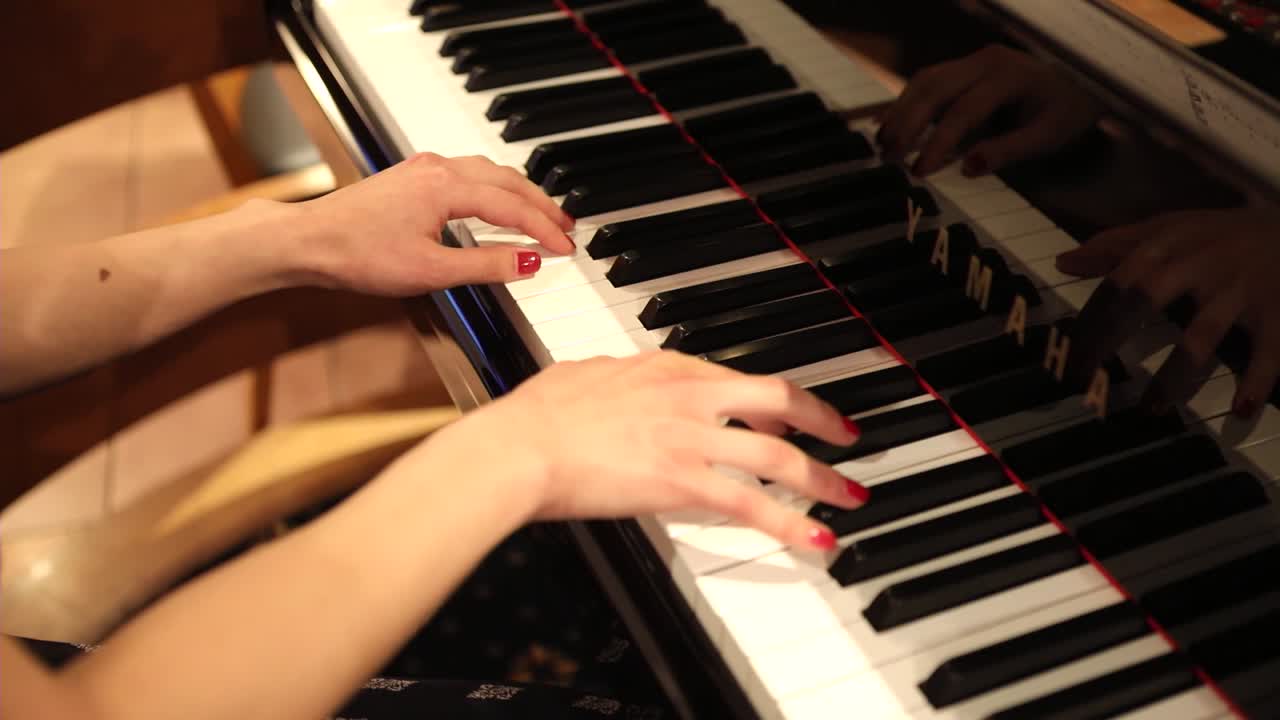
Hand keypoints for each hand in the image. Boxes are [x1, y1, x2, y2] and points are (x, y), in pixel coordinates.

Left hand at [297, 153, 574, 293]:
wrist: (307, 241)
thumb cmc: (357, 254)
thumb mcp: (430, 270)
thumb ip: (485, 265)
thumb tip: (528, 262)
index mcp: (446, 187)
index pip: (512, 206)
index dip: (543, 229)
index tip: (566, 249)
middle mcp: (439, 168)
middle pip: (507, 181)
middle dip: (541, 205)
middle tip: (567, 228)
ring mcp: (424, 168)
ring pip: (489, 172)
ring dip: (520, 193)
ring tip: (543, 214)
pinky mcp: (413, 176)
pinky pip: (469, 173)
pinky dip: (495, 188)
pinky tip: (498, 202)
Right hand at [444, 352, 868, 549]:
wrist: (521, 446)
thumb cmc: (537, 415)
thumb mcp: (584, 375)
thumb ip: (615, 377)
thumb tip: (617, 380)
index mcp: (665, 368)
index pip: (738, 376)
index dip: (772, 395)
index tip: (790, 409)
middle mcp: (689, 396)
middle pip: (778, 400)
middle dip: (822, 420)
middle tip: (846, 436)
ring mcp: (691, 438)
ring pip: (778, 455)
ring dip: (821, 478)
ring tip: (848, 496)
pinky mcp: (683, 481)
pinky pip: (752, 503)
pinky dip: (792, 523)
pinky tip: (817, 538)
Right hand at [877, 45, 1103, 176]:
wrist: (1076, 87)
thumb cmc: (1063, 113)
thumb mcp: (1046, 137)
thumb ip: (1008, 151)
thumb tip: (967, 166)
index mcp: (1008, 77)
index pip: (963, 110)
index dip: (938, 142)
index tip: (919, 171)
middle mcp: (985, 61)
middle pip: (934, 88)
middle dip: (907, 124)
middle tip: (889, 157)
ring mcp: (972, 61)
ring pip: (924, 81)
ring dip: (900, 112)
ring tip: (883, 145)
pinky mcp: (962, 68)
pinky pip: (926, 81)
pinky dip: (905, 103)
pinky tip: (889, 125)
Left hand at [1056, 207, 1279, 415]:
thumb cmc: (1223, 235)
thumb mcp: (1171, 230)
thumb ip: (1117, 246)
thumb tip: (1064, 261)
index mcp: (1169, 246)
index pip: (1117, 282)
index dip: (1089, 317)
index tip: (1065, 353)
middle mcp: (1199, 265)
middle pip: (1144, 301)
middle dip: (1109, 340)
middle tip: (1083, 380)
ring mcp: (1239, 290)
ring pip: (1201, 335)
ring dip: (1174, 376)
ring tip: (1151, 409)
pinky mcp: (1278, 312)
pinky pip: (1269, 351)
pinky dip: (1258, 381)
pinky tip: (1241, 410)